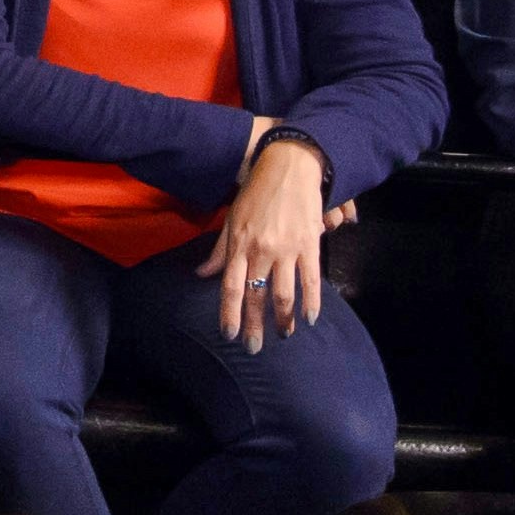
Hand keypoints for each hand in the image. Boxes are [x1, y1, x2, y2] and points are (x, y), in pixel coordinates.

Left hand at [209, 128, 331, 346]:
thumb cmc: (256, 192)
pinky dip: (311, 302)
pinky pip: (311, 279)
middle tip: (253, 347)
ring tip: (282, 335)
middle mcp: (261, 250)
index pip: (231, 287)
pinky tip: (309, 319)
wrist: (288, 166)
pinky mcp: (309, 244)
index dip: (229, 313)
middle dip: (254, 325)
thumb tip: (202, 274)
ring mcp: (286, 249)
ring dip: (283, 319)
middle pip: (256, 296)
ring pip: (284, 294)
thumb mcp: (232, 219)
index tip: (229, 334)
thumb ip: (220, 250)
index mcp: (239, 244)